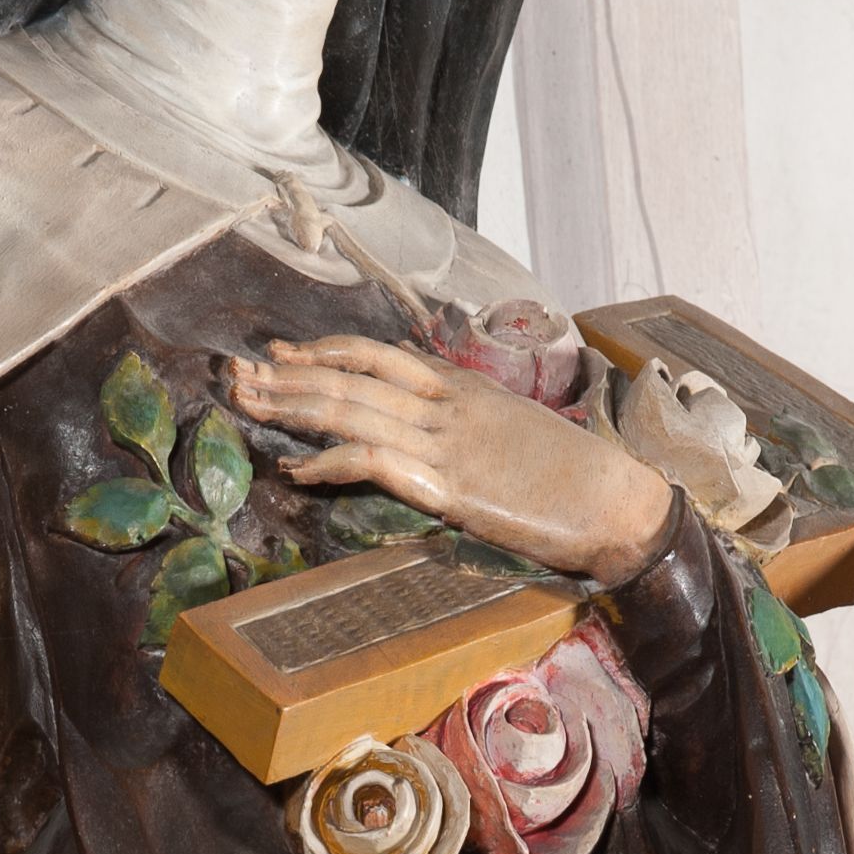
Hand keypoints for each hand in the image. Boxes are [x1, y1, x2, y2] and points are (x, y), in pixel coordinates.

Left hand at [227, 335, 670, 581]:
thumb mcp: (513, 429)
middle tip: (238, 374)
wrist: (615, 502)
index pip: (380, 356)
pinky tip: (297, 472)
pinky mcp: (450, 486)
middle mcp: (449, 405)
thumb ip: (467, 418)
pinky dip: (329, 463)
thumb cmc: (572, 476)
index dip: (325, 351)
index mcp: (464, 388)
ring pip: (353, 410)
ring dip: (293, 407)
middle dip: (290, 374)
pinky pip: (376, 462)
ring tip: (248, 405)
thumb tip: (429, 419)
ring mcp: (448, 443)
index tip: (283, 354)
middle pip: (353, 376)